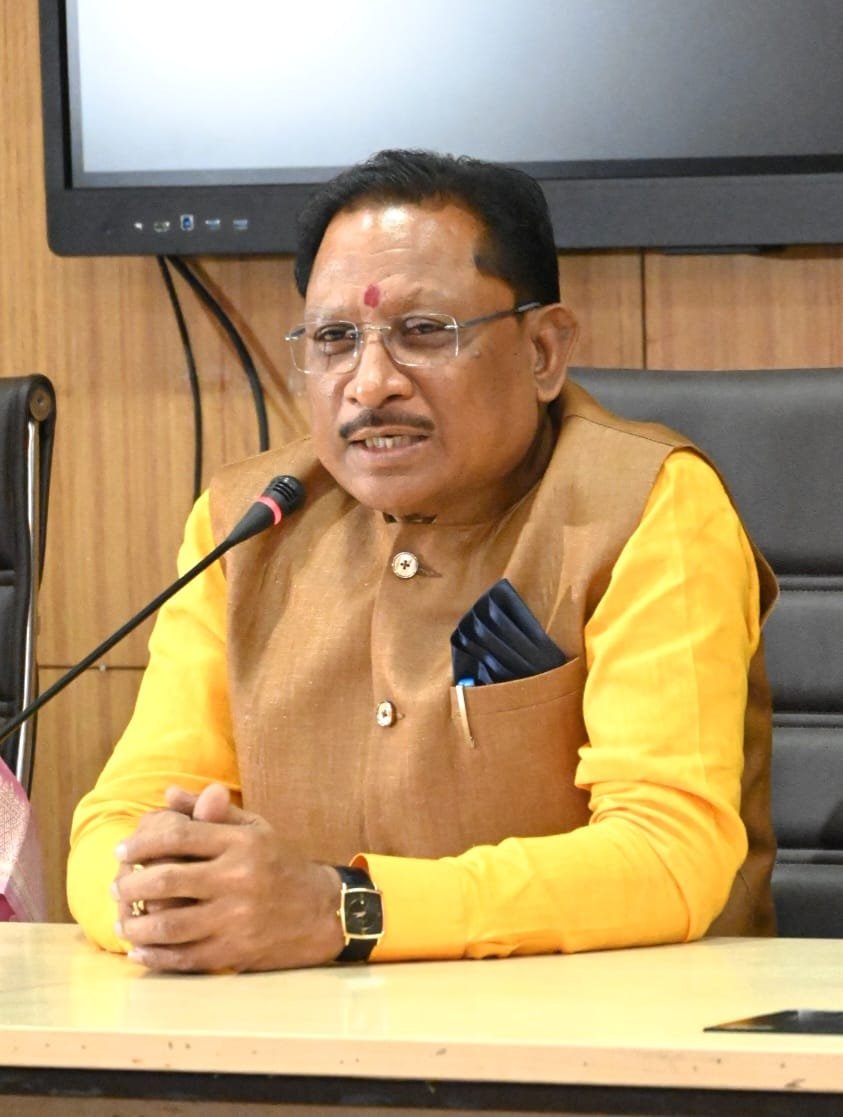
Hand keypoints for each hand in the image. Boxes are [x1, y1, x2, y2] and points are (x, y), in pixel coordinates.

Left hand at [113, 784, 344, 972]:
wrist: (321, 911)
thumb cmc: (280, 864)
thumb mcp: (255, 829)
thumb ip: (211, 813)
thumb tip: (169, 794)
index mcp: (242, 843)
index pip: (179, 836)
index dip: (142, 842)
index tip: (122, 850)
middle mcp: (238, 878)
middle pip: (167, 880)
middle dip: (131, 883)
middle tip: (117, 886)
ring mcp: (236, 918)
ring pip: (169, 924)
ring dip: (135, 924)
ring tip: (122, 920)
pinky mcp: (235, 951)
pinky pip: (184, 957)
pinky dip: (155, 955)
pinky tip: (139, 949)